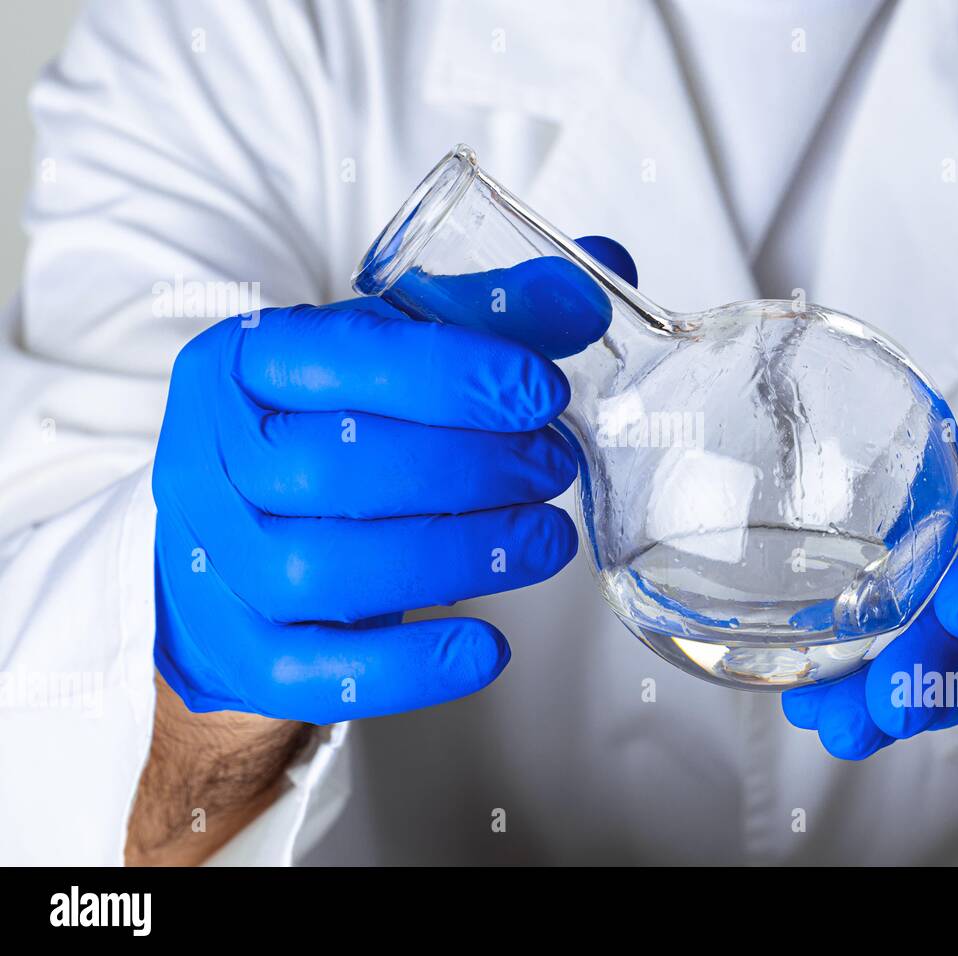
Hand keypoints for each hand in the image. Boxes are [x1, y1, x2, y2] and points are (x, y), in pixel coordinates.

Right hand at [152, 237, 635, 723]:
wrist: (227, 547)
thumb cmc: (320, 431)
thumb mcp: (383, 356)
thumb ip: (481, 318)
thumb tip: (593, 287)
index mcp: (241, 362)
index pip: (345, 356)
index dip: (454, 373)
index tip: (545, 390)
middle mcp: (208, 456)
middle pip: (336, 467)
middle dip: (471, 468)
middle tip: (556, 467)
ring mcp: (211, 560)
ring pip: (329, 568)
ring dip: (459, 556)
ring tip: (546, 539)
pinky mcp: (232, 647)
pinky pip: (312, 672)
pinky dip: (408, 667)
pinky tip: (487, 648)